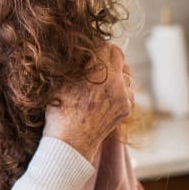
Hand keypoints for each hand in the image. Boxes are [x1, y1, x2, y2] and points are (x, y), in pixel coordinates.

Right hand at [43, 43, 131, 159]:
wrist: (70, 143)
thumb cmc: (60, 111)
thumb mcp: (63, 81)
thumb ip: (78, 63)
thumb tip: (83, 50)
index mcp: (99, 72)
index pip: (105, 46)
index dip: (96, 46)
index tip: (90, 50)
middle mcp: (116, 82)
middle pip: (119, 56)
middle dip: (108, 56)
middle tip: (96, 61)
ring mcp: (124, 96)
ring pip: (126, 74)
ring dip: (115, 73)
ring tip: (101, 80)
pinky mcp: (126, 108)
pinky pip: (128, 90)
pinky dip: (120, 89)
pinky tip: (106, 95)